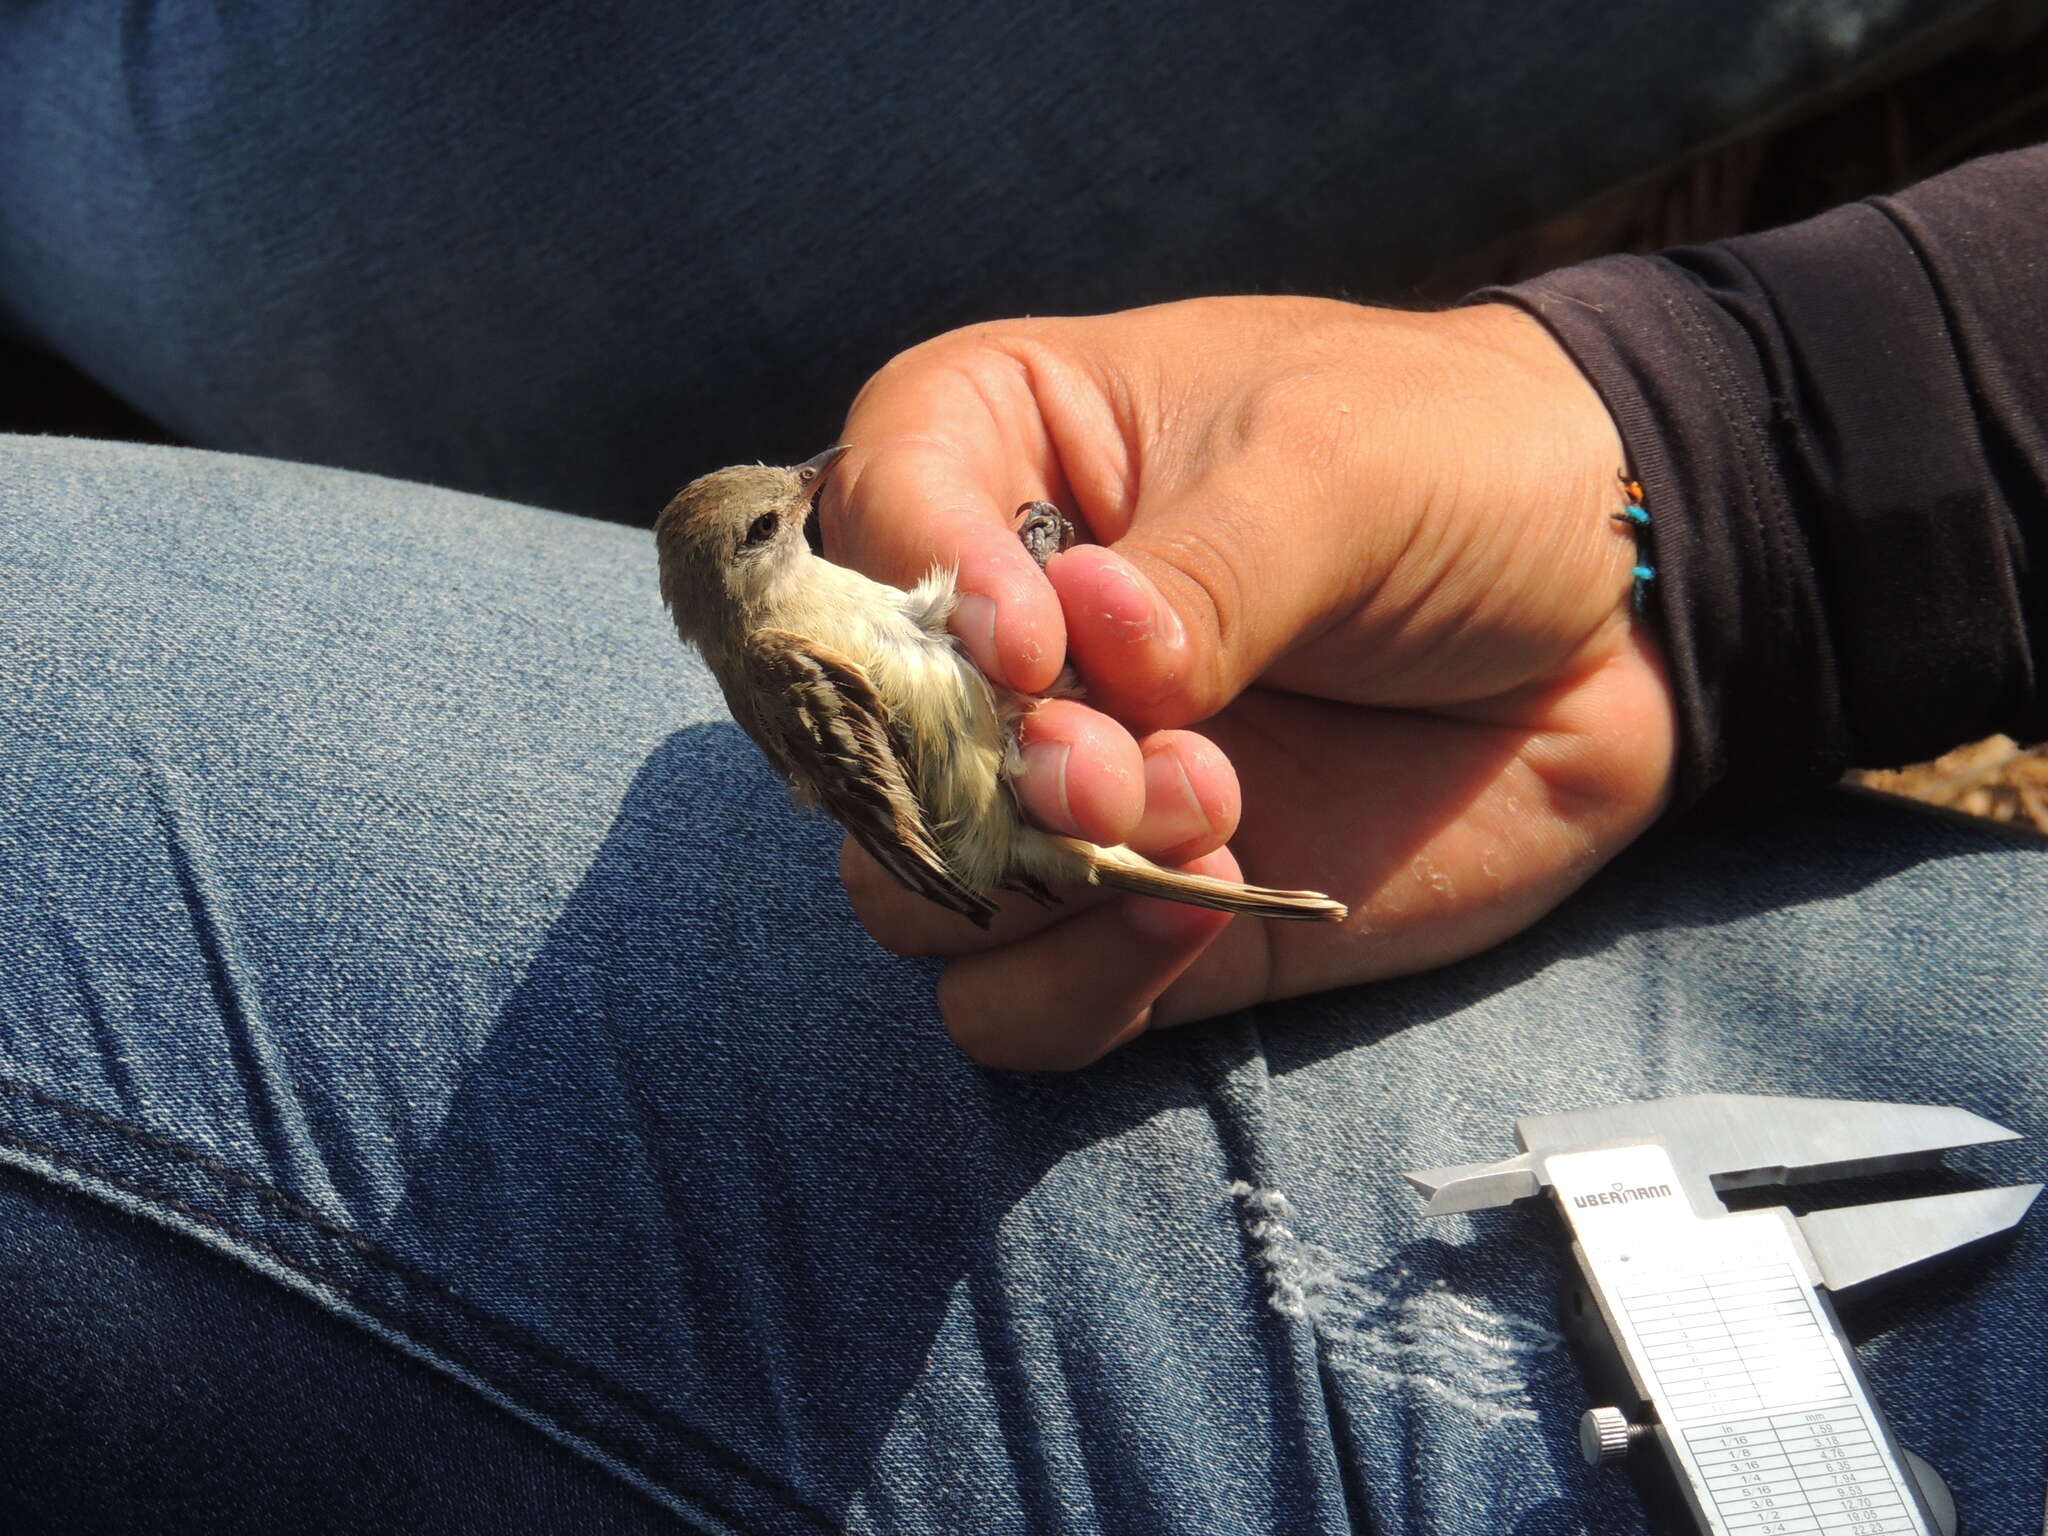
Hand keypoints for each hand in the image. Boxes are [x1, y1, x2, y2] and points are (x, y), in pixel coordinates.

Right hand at [818, 297, 1675, 1067]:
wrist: (1607, 619)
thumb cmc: (1458, 465)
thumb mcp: (1336, 467)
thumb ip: (1199, 573)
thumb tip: (1083, 681)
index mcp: (1004, 453)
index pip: (869, 516)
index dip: (925, 594)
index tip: (1039, 641)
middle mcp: (996, 638)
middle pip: (861, 739)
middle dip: (979, 773)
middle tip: (1118, 769)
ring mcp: (1053, 789)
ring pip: (913, 893)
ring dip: (1027, 887)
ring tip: (1207, 809)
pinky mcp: (1126, 914)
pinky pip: (1013, 1006)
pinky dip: (1076, 985)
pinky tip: (1205, 902)